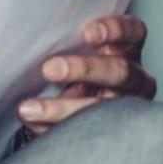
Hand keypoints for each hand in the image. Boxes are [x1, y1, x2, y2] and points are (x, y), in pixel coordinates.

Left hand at [17, 15, 156, 137]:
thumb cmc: (75, 60)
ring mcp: (127, 106)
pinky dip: (55, 127)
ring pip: (104, 108)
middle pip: (119, 71)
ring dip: (63, 107)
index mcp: (128, 47)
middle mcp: (134, 77)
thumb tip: (29, 31)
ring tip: (28, 109)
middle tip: (48, 68)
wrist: (77, 97)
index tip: (88, 34)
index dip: (114, 31)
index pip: (133, 32)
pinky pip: (87, 132)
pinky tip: (33, 122)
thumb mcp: (76, 46)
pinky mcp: (112, 131)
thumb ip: (67, 38)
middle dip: (84, 69)